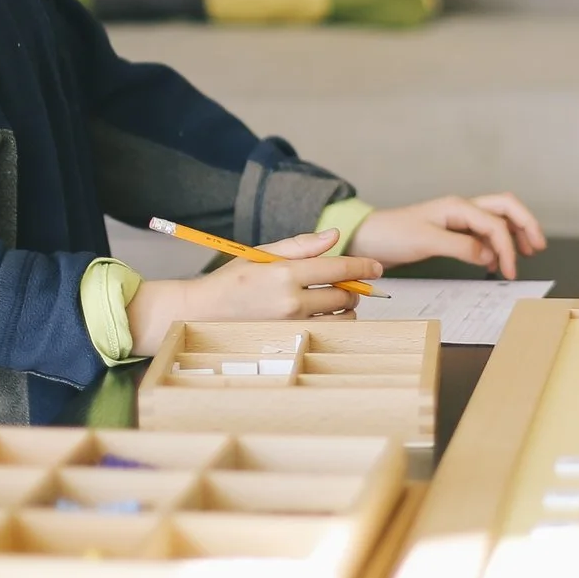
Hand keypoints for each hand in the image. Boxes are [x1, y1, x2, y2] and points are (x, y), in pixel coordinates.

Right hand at [127, 229, 383, 355]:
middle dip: (353, 288)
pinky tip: (319, 314)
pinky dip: (330, 322)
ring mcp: (291, 325)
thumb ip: (301, 246)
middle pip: (344, 295)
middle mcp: (291, 301)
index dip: (363, 266)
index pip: (339, 268)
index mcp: (286, 273)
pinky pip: (324, 331)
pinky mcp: (288, 340)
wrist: (201, 312)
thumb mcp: (263, 254)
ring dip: (344, 308)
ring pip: (339, 318)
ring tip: (332, 300)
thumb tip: (334, 237)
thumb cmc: (231, 280)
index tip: (377, 267)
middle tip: (348, 284)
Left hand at [352, 193, 547, 278]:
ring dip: (513, 235)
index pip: (496, 223)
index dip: (508, 247)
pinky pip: (483, 233)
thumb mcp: (426, 241)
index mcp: (457, 207)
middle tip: (538, 246)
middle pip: (506, 208)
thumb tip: (487, 253)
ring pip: (497, 220)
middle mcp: (461, 209)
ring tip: (524, 254)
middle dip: (526, 224)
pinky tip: (494, 262)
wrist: (368, 237)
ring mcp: (457, 220)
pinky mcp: (452, 232)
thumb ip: (459, 246)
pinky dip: (495, 245)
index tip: (509, 272)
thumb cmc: (391, 235)